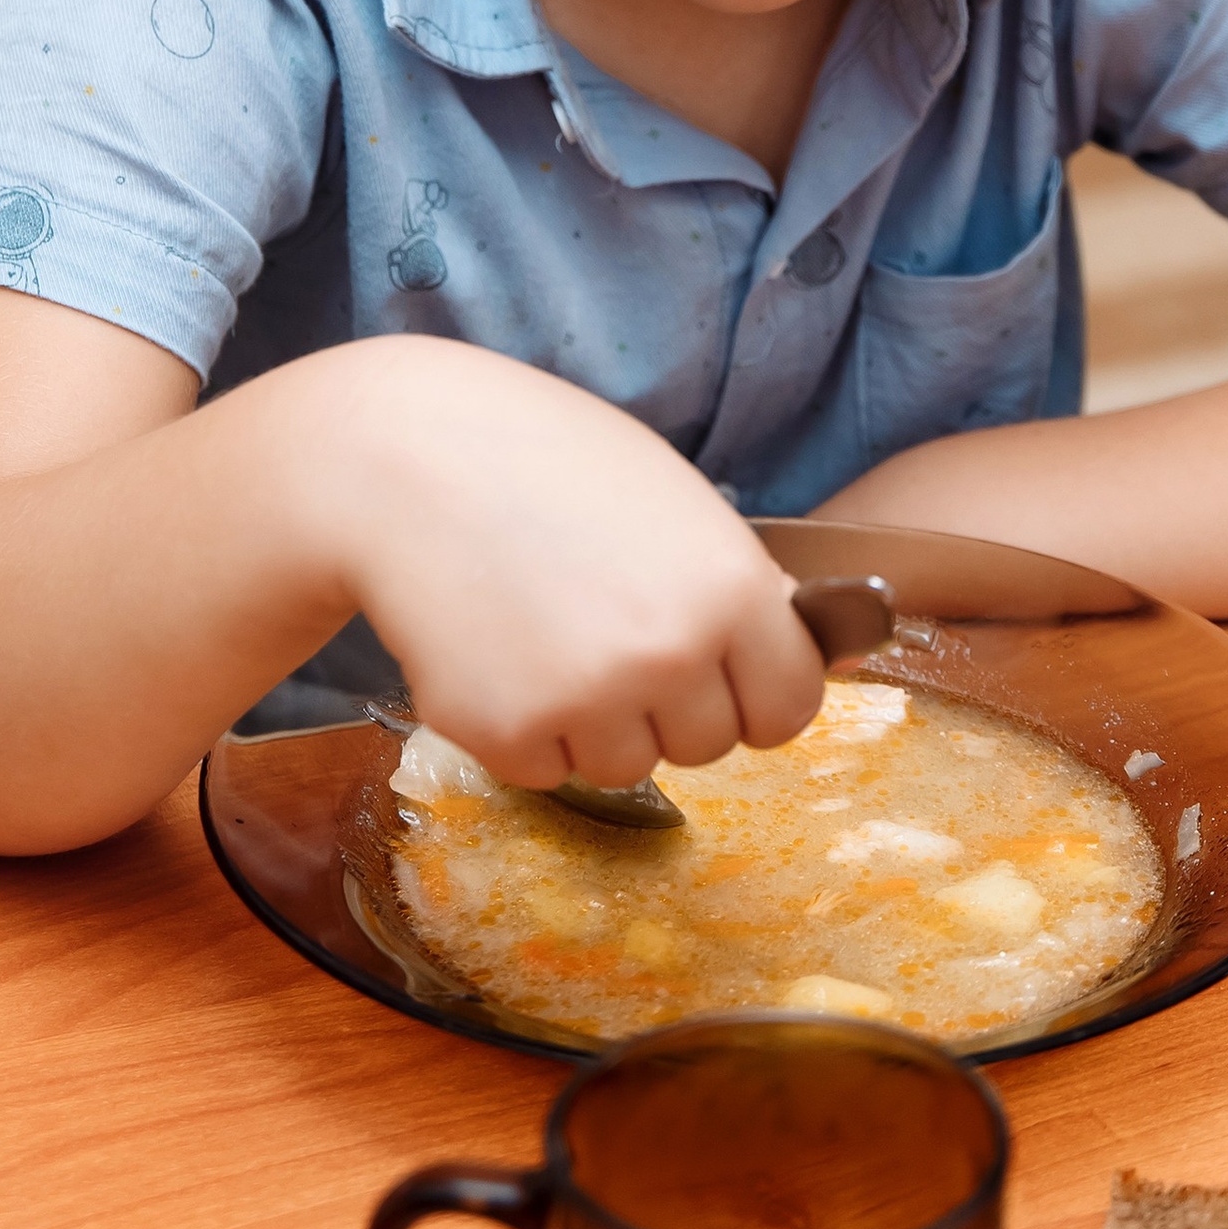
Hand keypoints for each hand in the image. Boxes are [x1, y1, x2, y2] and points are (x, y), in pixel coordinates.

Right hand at [331, 338, 824, 789]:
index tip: (722, 675)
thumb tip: (823, 656)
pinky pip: (544, 768)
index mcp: (731, 590)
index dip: (755, 693)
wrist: (404, 461)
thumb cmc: (545, 463)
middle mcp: (671, 656)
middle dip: (669, 706)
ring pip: (625, 765)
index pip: (790, 706)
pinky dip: (523, 727)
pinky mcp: (506, 733)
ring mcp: (588, 702)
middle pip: (709, 745)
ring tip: (545, 630)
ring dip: (594, 722)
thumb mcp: (673, 501)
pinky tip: (495, 649)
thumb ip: (740, 586)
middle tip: (608, 630)